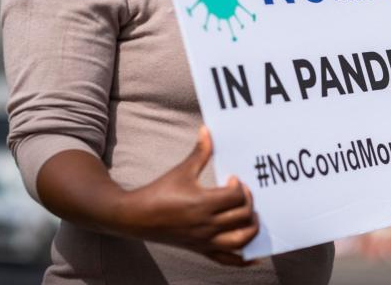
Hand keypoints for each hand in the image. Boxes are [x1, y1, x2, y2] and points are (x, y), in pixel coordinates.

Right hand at [118, 125, 258, 265]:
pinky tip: (255, 256)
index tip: (233, 179)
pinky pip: (227, 260)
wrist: (135, 217)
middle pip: (242, 217)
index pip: (236, 197)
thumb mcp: (182, 170)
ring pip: (240, 241)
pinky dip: (243, 260)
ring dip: (252, 229)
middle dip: (249, 203)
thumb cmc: (159, 191)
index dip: (240, 186)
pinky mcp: (200, 249)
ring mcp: (204, 240)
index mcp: (202, 204)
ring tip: (252, 217)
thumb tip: (207, 130)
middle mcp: (206, 225)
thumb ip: (200, 152)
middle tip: (244, 194)